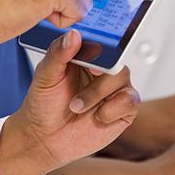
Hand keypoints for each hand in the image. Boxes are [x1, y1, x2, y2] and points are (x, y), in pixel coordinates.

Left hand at [0, 30, 139, 174]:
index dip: (99, 47)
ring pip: (122, 77)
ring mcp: (115, 88)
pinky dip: (112, 109)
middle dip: (99, 73)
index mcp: (86, 55)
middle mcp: (103, 69)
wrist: (45, 139)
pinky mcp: (124, 109)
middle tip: (88, 78)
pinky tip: (97, 116)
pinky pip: (130, 100)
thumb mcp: (45, 76)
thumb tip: (73, 35)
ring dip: (98, 93)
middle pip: (115, 58)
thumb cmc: (44, 105)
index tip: (90, 58)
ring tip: (77, 106)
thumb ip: (58, 54)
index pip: (99, 41)